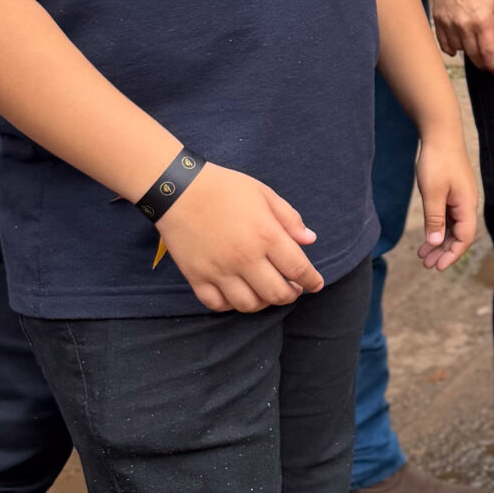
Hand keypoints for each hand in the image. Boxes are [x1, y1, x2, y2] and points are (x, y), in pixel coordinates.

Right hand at [152, 162, 322, 312]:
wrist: (178, 189)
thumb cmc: (225, 187)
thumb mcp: (264, 194)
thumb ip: (290, 219)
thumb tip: (310, 240)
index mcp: (266, 235)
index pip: (298, 269)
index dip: (311, 280)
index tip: (315, 284)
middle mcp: (245, 258)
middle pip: (277, 294)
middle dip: (291, 295)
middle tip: (293, 289)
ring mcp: (219, 271)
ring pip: (249, 305)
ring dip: (264, 303)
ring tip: (266, 292)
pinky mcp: (196, 277)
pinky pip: (217, 305)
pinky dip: (231, 305)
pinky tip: (238, 293)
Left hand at [413, 132, 477, 269]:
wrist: (440, 133)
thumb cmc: (437, 161)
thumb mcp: (432, 193)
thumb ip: (435, 220)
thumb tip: (437, 243)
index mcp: (467, 205)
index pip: (464, 238)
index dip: (452, 254)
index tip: (437, 267)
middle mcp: (466, 203)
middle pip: (459, 235)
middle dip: (444, 252)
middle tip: (426, 264)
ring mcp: (460, 198)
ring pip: (452, 227)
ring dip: (439, 242)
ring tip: (423, 255)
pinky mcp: (452, 192)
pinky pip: (447, 217)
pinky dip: (437, 228)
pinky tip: (427, 236)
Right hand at [429, 0, 493, 72]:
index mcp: (482, 20)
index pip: (488, 51)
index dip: (492, 63)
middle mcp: (464, 25)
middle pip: (473, 54)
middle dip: (482, 63)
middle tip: (486, 66)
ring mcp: (449, 24)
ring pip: (459, 50)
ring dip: (468, 53)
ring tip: (473, 49)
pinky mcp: (438, 21)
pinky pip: (444, 43)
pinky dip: (452, 48)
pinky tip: (458, 48)